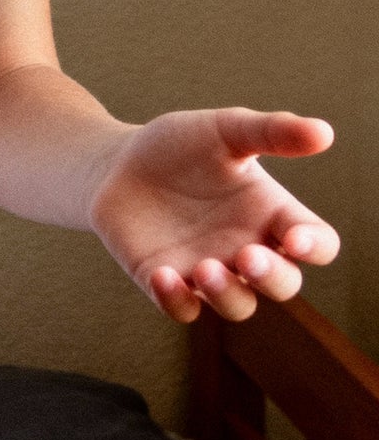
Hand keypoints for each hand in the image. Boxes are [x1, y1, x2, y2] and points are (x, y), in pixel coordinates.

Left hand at [89, 108, 338, 323]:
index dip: (314, 247)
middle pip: (283, 284)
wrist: (114, 162)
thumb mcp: (223, 131)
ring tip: (205, 269)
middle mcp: (247, 249)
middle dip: (272, 277)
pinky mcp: (167, 281)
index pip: (316, 243)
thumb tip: (324, 132)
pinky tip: (162, 275)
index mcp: (270, 215)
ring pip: (238, 305)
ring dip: (227, 294)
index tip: (295, 238)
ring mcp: (209, 271)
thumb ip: (270, 131)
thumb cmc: (177, 146)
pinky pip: (183, 309)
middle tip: (248, 256)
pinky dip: (177, 300)